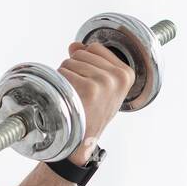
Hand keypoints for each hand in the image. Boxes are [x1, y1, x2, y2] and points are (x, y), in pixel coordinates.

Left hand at [57, 42, 134, 165]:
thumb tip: (75, 45)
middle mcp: (118, 77)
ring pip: (69, 61)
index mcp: (126, 74)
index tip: (90, 82)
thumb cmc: (91, 112)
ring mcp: (104, 82)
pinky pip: (63, 72)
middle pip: (81, 53)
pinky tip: (68, 99)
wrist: (82, 140)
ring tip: (75, 96)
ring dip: (66, 77)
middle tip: (81, 92)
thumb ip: (90, 60)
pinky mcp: (89, 89)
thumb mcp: (100, 85)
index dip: (85, 62)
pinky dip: (60, 84)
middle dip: (75, 69)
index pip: (94, 47)